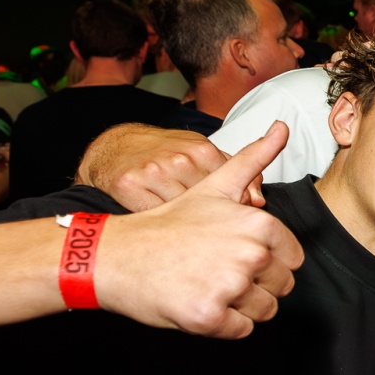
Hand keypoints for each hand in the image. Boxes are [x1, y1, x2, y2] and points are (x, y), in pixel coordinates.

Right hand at [76, 123, 243, 210]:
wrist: (115, 147)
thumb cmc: (165, 155)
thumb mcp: (203, 156)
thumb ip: (239, 175)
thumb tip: (259, 202)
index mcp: (203, 151)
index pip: (233, 191)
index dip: (231, 211)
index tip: (222, 216)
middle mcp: (179, 160)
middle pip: (210, 207)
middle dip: (209, 221)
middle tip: (200, 225)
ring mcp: (153, 173)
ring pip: (182, 216)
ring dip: (186, 227)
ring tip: (182, 225)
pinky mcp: (129, 186)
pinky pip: (155, 218)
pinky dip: (162, 226)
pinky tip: (163, 225)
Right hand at [93, 122, 305, 338]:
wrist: (114, 254)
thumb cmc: (168, 223)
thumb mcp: (214, 184)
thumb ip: (253, 158)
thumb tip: (282, 127)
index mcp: (259, 223)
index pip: (293, 259)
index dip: (267, 261)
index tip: (233, 253)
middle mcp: (250, 254)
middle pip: (281, 286)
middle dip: (255, 284)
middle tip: (214, 269)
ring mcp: (230, 286)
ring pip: (265, 311)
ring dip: (240, 305)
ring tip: (205, 283)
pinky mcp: (209, 317)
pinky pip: (241, 330)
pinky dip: (222, 324)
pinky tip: (196, 300)